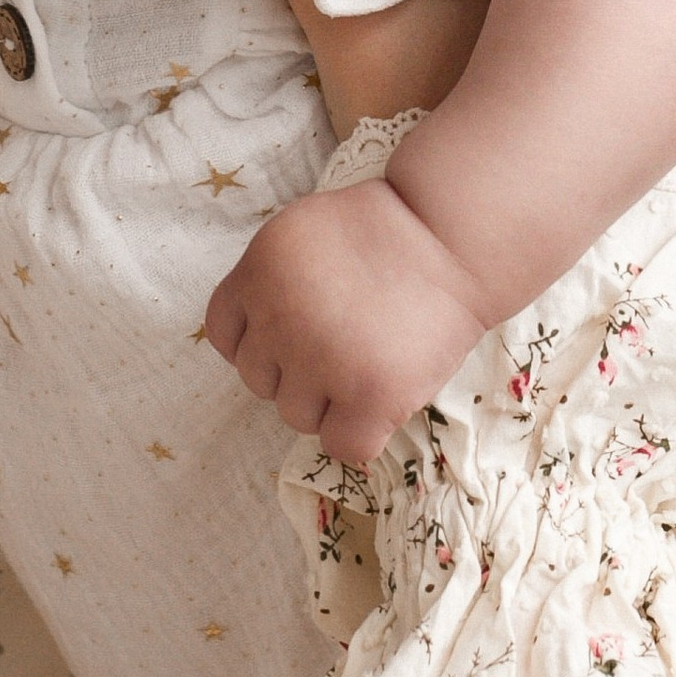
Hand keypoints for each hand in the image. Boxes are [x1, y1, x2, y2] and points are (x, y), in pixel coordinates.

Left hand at [204, 177, 491, 468]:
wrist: (451, 236)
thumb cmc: (383, 231)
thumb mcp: (300, 235)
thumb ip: (270, 282)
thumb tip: (257, 334)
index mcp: (257, 274)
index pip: (224, 334)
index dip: (257, 339)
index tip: (290, 335)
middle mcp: (279, 321)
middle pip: (258, 380)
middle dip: (295, 369)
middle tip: (342, 342)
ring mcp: (323, 362)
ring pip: (295, 416)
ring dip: (328, 402)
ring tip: (368, 362)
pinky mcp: (370, 397)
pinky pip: (340, 445)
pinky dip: (358, 433)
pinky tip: (380, 401)